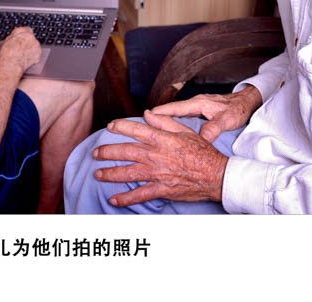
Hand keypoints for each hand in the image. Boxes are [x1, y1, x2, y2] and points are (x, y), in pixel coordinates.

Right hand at [0, 27, 40, 79]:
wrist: (11, 65)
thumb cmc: (5, 55)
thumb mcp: (3, 43)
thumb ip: (11, 39)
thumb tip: (11, 40)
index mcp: (21, 31)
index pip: (25, 29)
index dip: (23, 35)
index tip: (21, 39)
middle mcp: (30, 36)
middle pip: (31, 38)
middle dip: (27, 42)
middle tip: (21, 49)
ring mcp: (36, 45)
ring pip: (35, 45)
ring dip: (31, 49)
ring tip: (23, 56)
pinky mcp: (39, 54)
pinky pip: (37, 54)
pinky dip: (34, 57)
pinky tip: (27, 60)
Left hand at [93, 110, 228, 205]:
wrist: (215, 175)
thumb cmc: (202, 152)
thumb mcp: (186, 131)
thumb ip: (165, 121)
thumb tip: (148, 113)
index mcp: (161, 139)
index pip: (136, 129)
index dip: (120, 126)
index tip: (110, 126)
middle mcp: (156, 155)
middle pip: (125, 151)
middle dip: (107, 152)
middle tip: (95, 153)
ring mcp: (157, 173)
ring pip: (127, 173)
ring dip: (110, 174)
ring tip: (98, 174)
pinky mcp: (161, 190)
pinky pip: (139, 195)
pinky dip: (125, 198)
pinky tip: (113, 199)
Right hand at [150, 85, 261, 141]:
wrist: (248, 102)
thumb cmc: (238, 109)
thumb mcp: (228, 119)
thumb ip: (214, 128)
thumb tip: (202, 140)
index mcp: (198, 103)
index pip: (174, 108)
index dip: (159, 114)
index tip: (145, 119)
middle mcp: (195, 103)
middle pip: (170, 110)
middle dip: (155, 117)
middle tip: (139, 125)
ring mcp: (196, 106)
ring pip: (175, 113)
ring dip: (163, 120)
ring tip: (148, 129)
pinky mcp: (199, 111)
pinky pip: (181, 116)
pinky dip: (172, 121)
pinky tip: (167, 130)